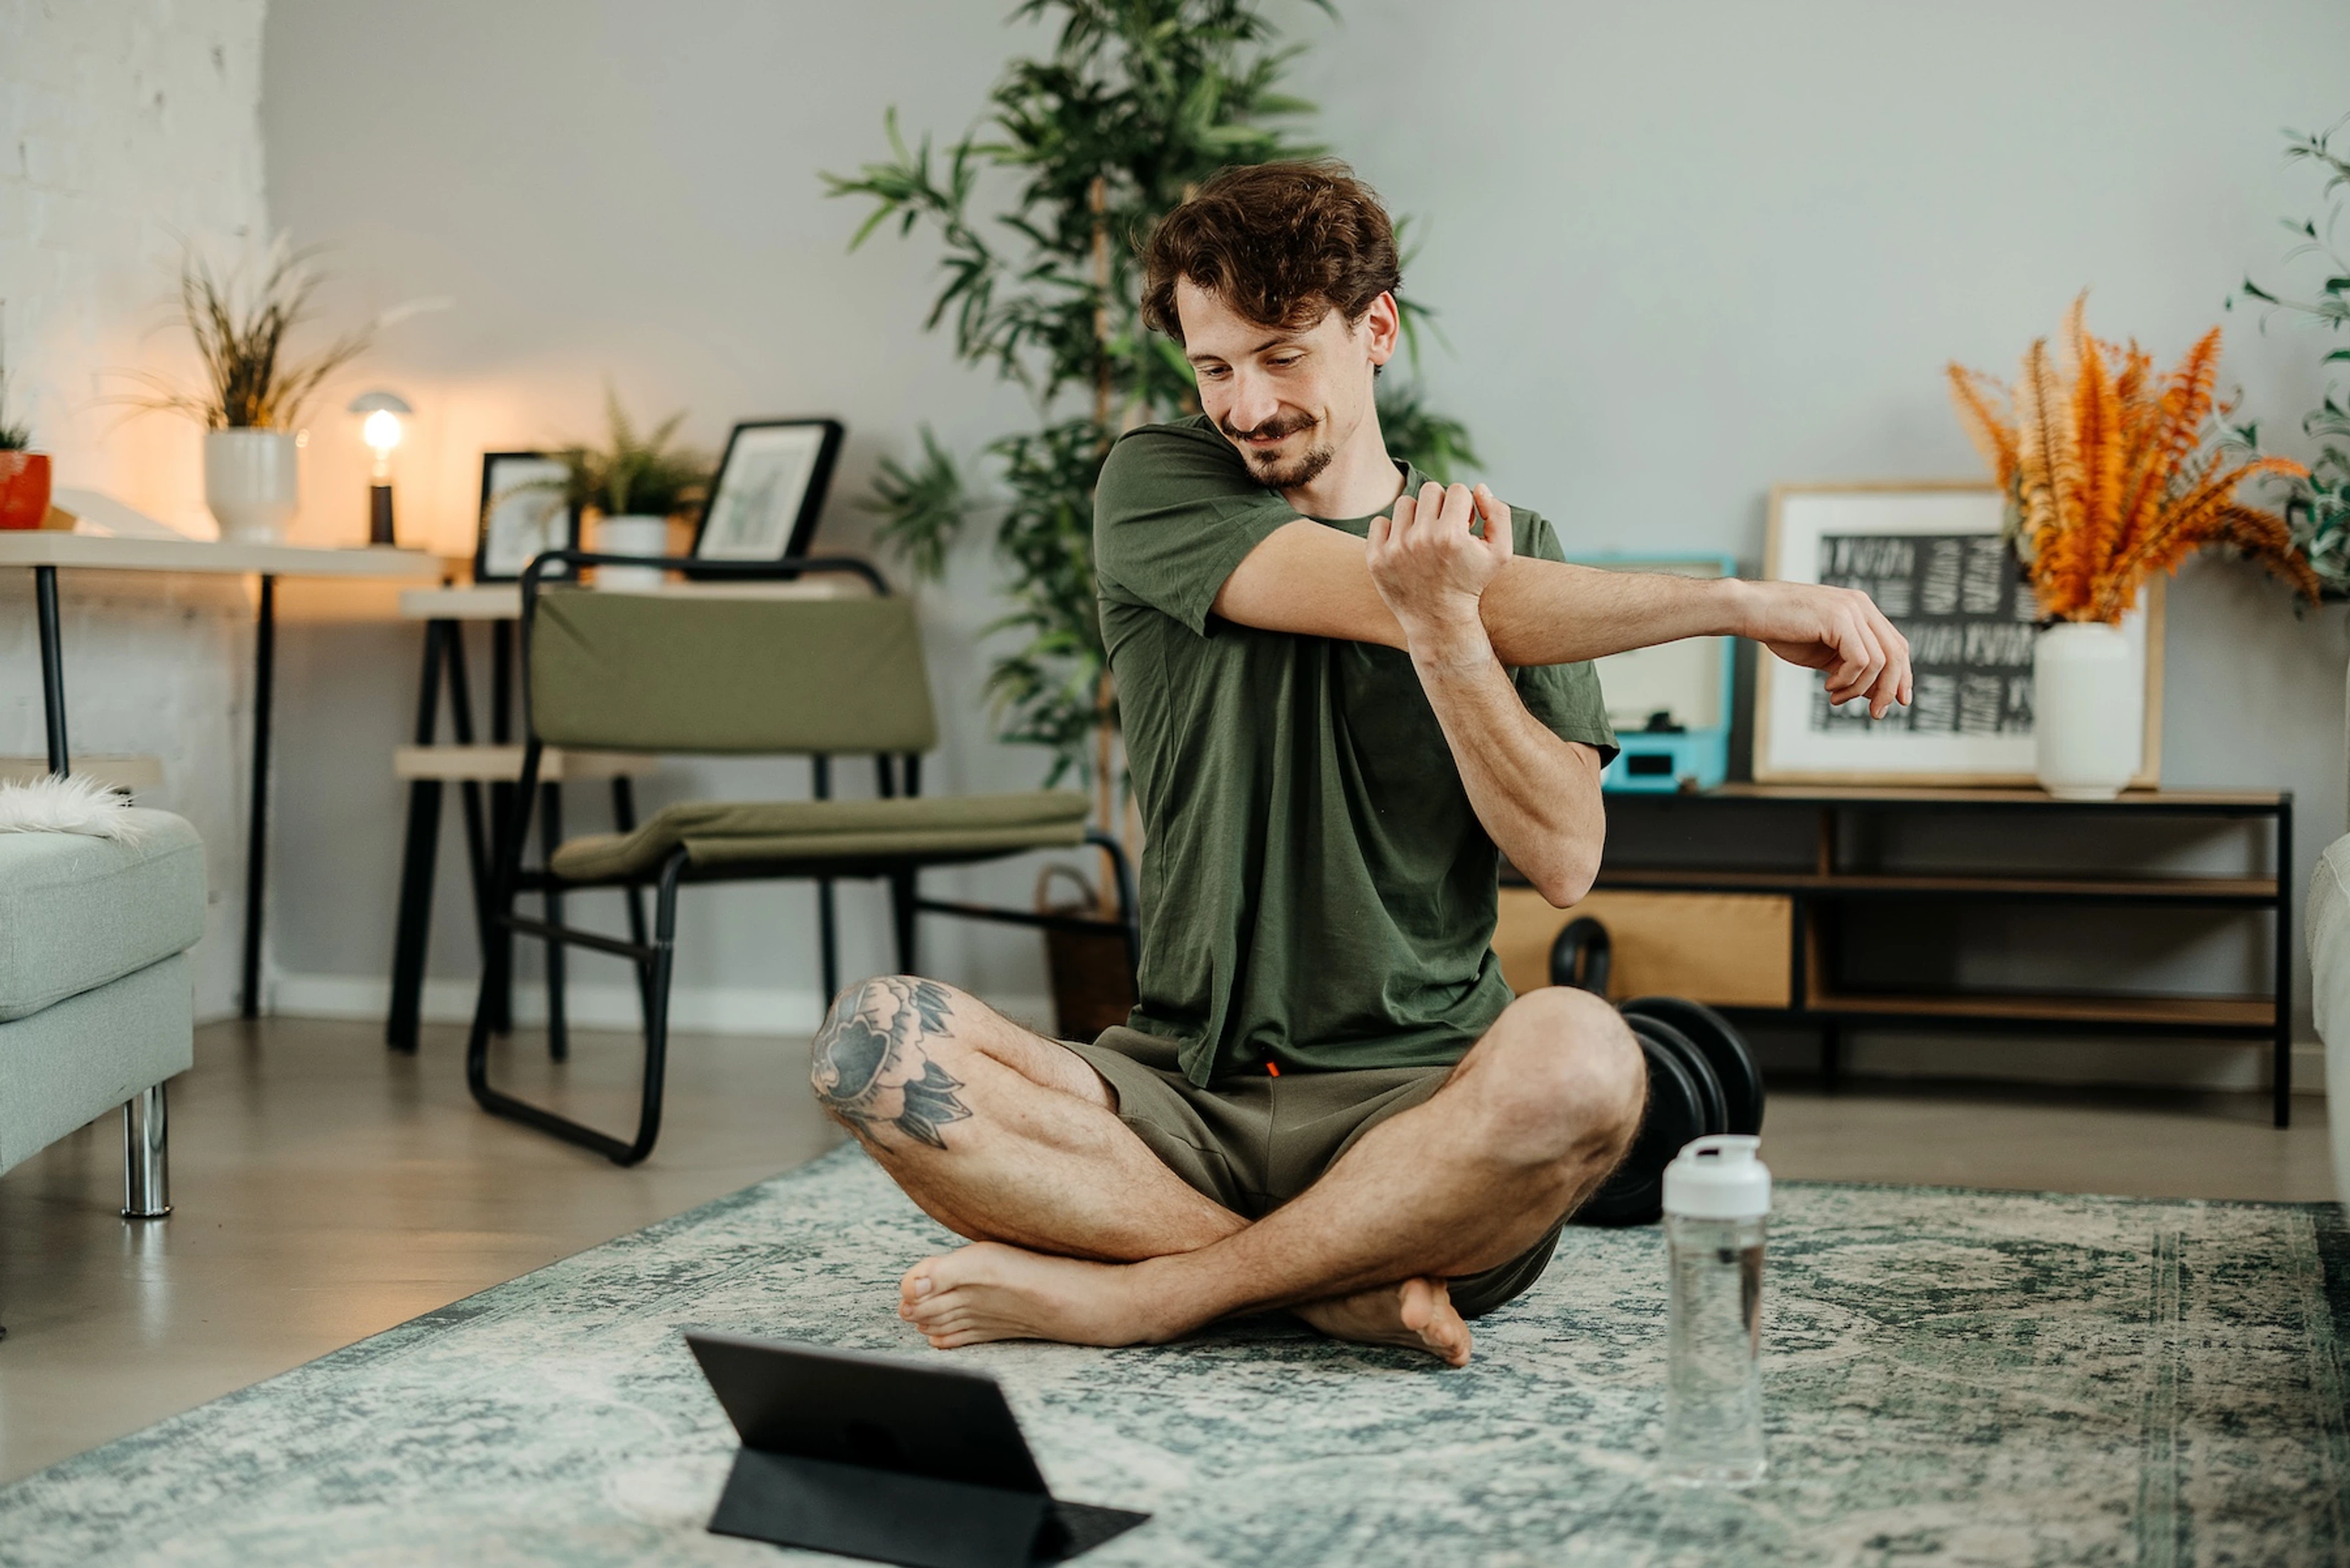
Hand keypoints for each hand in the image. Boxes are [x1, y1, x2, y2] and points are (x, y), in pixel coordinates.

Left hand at [1367, 481, 1512, 644]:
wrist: (1439, 621)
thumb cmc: (1471, 583)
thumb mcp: (1500, 553)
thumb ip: (1499, 514)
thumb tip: (1480, 488)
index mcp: (1452, 535)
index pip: (1457, 490)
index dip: (1464, 507)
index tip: (1464, 526)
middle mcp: (1421, 539)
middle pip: (1431, 491)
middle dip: (1441, 507)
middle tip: (1445, 530)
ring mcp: (1395, 549)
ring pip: (1405, 503)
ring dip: (1417, 516)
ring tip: (1425, 538)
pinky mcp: (1376, 558)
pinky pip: (1380, 522)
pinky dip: (1392, 531)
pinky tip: (1405, 548)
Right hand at [1739, 579, 1912, 718]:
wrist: (1749, 611)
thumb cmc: (1781, 630)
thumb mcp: (1824, 654)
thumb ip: (1851, 667)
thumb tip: (1876, 692)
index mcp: (1861, 610)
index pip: (1896, 645)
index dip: (1902, 675)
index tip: (1897, 702)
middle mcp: (1861, 606)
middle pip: (1896, 653)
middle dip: (1890, 688)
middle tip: (1876, 713)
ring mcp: (1851, 610)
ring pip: (1879, 661)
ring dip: (1859, 689)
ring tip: (1836, 697)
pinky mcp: (1839, 619)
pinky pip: (1860, 660)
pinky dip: (1847, 681)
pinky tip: (1828, 685)